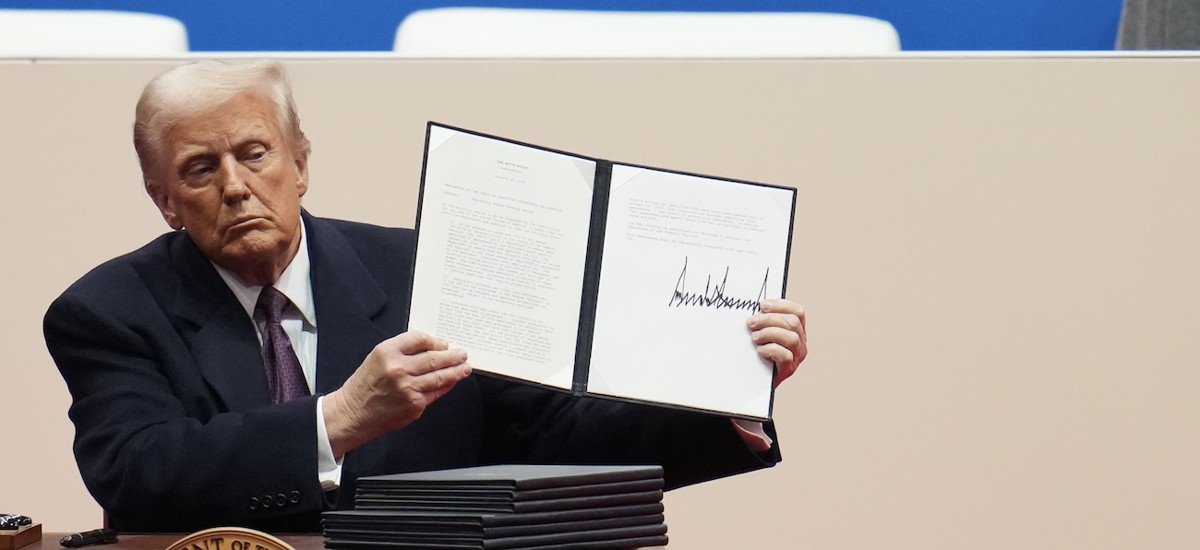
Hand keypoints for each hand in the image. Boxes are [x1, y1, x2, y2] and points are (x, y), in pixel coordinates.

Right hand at [323, 330, 471, 457]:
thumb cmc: (364, 386)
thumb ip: (402, 351)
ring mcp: (408, 388)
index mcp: (387, 352)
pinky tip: (452, 381)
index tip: (443, 343)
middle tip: (462, 354)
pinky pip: (436, 392)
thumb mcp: (377, 358)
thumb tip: (431, 348)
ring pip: (440, 376)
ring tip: (465, 367)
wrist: (353, 413)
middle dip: (452, 356)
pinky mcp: (414, 405)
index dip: (435, 341)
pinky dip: (447, 386)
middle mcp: (398, 369)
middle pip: (434, 357)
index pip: (419, 339)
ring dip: (456, 371)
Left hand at [747, 299, 806, 386]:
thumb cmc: (757, 354)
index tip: (762, 305)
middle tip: (751, 323)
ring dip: (769, 333)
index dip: (781, 305)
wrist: (753, 381)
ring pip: (792, 338)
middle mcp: (801, 343)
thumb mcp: (763, 334)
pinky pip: (786, 356)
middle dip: (769, 319)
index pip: (798, 312)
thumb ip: (764, 322)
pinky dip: (771, 349)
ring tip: (755, 338)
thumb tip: (754, 309)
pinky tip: (759, 350)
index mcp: (797, 330)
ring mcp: (797, 357)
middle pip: (793, 323)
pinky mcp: (789, 369)